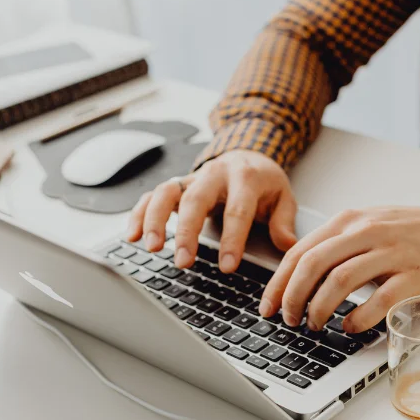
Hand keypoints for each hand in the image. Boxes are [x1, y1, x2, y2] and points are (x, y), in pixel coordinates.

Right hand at [124, 150, 297, 271]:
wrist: (249, 153)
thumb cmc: (264, 181)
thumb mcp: (284, 196)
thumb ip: (283, 221)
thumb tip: (287, 246)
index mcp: (245, 177)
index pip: (238, 210)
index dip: (232, 239)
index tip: (228, 266)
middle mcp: (214, 174)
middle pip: (196, 200)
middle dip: (188, 232)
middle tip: (184, 261)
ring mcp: (192, 178)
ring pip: (167, 192)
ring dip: (156, 219)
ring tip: (152, 248)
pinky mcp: (176, 184)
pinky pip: (152, 195)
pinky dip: (139, 214)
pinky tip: (132, 236)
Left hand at [260, 205, 419, 332]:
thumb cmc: (404, 233)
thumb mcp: (365, 225)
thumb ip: (332, 244)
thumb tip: (293, 276)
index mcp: (349, 221)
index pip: (300, 251)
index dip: (279, 283)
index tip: (269, 306)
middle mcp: (367, 232)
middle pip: (314, 265)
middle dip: (293, 297)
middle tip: (289, 319)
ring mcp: (391, 253)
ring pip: (341, 281)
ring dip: (320, 309)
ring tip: (315, 324)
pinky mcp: (414, 276)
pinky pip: (379, 301)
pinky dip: (358, 318)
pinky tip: (350, 326)